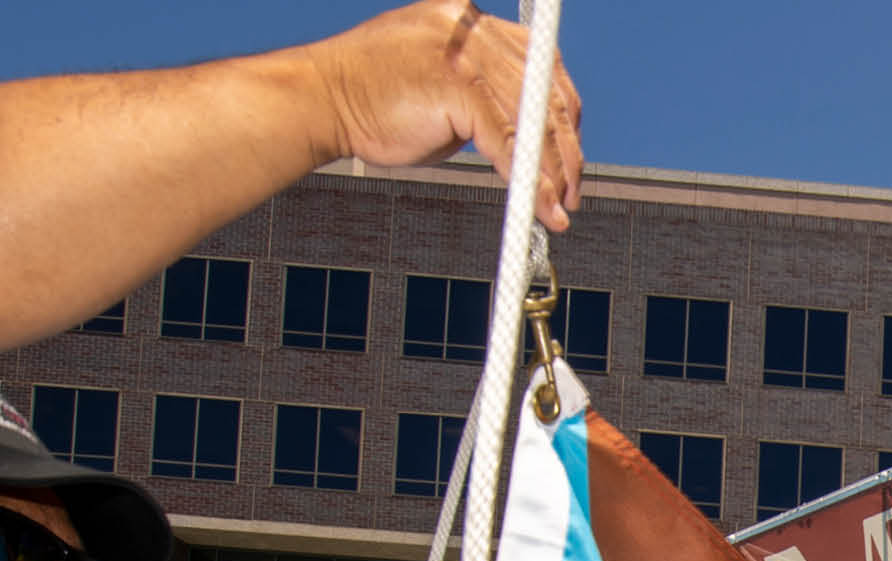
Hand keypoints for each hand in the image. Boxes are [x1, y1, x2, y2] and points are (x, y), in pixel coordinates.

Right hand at [312, 0, 583, 229]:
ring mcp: (464, 53)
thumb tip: (529, 138)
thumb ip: (483, 96)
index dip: (563, 111)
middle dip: (566, 147)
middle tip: (573, 190)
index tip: (570, 150)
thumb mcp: (439, 88)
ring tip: (559, 208)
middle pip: (545, 89)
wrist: (317, 101)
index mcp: (470, 20)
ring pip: (530, 119)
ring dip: (552, 172)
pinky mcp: (456, 85)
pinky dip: (528, 179)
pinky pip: (507, 139)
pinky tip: (538, 205)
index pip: (540, 62)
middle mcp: (472, 27)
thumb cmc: (371, 101)